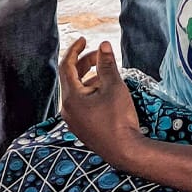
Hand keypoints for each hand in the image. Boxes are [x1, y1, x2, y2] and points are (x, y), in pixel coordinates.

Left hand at [59, 38, 142, 162]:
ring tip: (107, 73)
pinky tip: (106, 90)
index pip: (66, 66)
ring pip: (77, 90)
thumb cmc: (119, 118)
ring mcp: (73, 120)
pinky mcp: (81, 127)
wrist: (125, 151)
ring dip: (89, 77)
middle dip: (85, 62)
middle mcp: (67, 109)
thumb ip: (107, 64)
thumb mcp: (114, 86)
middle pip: (70, 78)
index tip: (84, 39)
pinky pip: (81, 102)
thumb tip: (103, 44)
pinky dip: (90, 91)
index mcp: (71, 98)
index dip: (75, 50)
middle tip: (100, 55)